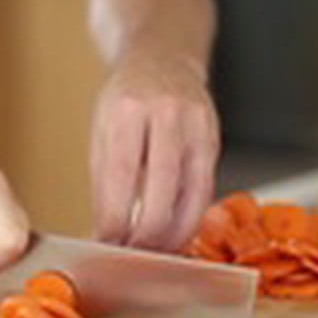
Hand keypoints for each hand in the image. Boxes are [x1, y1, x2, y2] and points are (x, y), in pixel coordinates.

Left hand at [90, 51, 220, 251]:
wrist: (164, 58)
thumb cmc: (126, 98)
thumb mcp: (102, 130)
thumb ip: (104, 182)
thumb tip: (104, 235)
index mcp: (128, 111)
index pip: (121, 179)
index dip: (114, 221)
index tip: (105, 246)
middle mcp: (167, 115)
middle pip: (161, 192)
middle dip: (145, 236)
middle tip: (131, 259)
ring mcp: (197, 125)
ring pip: (190, 196)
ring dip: (172, 235)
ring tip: (154, 255)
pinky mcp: (215, 138)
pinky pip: (206, 189)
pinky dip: (191, 218)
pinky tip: (176, 233)